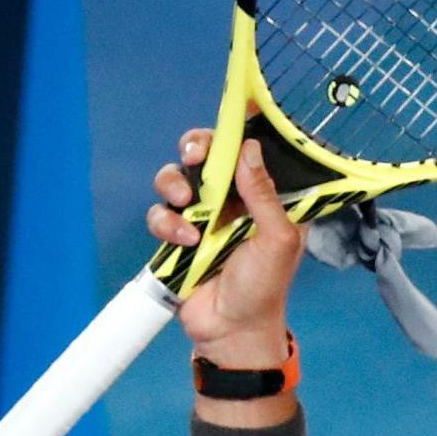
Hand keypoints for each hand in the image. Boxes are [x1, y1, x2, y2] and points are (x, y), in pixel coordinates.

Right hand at [148, 126, 303, 367]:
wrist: (232, 330)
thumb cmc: (265, 286)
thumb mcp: (275, 239)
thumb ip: (262, 194)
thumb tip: (249, 148)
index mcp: (263, 197)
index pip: (250, 152)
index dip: (242, 128)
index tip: (238, 104)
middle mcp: (231, 200)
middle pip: (205, 154)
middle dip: (196, 146)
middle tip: (195, 152)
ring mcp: (201, 217)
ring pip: (175, 178)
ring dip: (175, 185)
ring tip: (187, 205)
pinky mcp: (176, 235)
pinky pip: (161, 213)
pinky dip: (168, 224)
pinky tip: (186, 242)